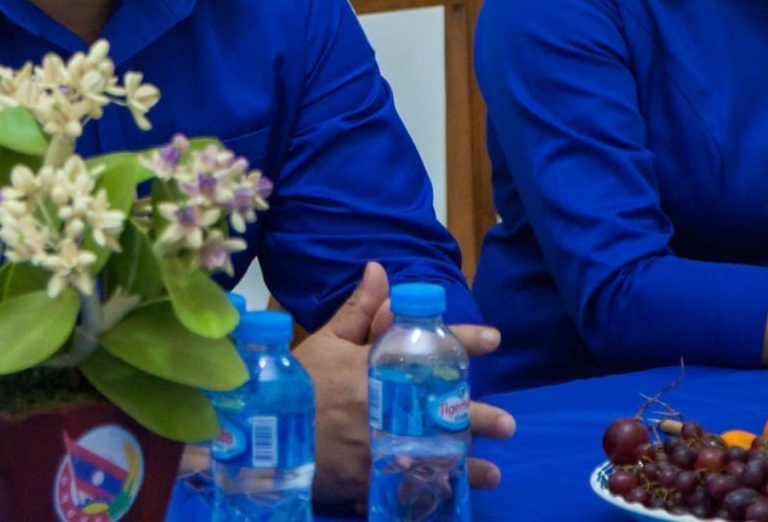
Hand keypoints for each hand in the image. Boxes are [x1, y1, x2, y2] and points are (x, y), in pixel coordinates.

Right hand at [292, 261, 514, 507]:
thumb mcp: (324, 342)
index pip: (425, 348)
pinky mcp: (365, 482)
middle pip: (438, 413)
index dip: (462, 340)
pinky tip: (449, 497)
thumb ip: (358, 311)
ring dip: (466, 467)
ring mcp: (375, 449)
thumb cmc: (296, 385)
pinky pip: (404, 490)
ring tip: (494, 472)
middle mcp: (382, 410)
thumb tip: (380, 270)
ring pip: (430, 458)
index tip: (493, 338)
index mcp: (373, 369)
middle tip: (507, 423)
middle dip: (477, 418)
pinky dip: (428, 495)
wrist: (260, 436)